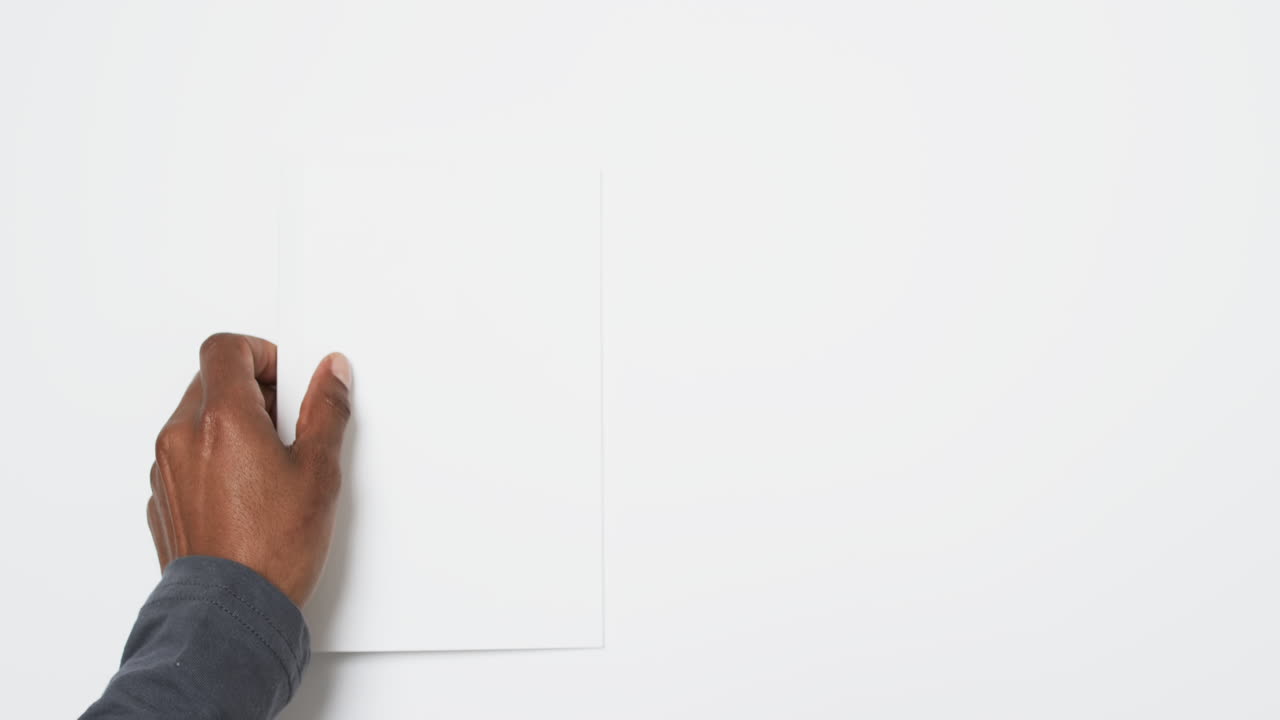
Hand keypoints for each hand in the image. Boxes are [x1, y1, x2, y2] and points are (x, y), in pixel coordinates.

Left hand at [146, 333, 352, 606]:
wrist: (230, 611)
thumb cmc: (272, 549)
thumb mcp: (319, 471)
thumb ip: (325, 410)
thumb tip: (330, 374)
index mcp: (222, 418)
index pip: (225, 347)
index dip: (260, 353)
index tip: (285, 379)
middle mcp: (182, 437)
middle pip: (210, 381)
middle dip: (250, 392)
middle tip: (286, 426)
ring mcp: (166, 469)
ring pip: (196, 420)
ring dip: (230, 426)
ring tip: (269, 466)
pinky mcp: (161, 499)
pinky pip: (185, 457)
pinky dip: (212, 460)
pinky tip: (247, 494)